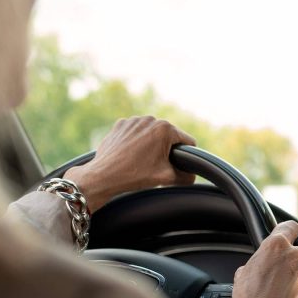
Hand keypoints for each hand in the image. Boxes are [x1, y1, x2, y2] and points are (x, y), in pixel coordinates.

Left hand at [63, 116, 195, 211]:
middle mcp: (150, 119)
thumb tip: (193, 176)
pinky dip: (136, 142)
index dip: (187, 155)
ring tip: (141, 161)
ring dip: (151, 145)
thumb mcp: (166, 178)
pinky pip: (136, 133)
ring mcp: (133, 120)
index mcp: (165, 129)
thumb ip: (186, 176)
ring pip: (152, 134)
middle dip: (166, 150)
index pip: (188, 141)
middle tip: (156, 166)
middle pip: (169, 137)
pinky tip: (130, 155)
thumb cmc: (135, 175)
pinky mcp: (121, 125)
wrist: (104, 175)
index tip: (179, 165)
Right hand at [232, 221, 297, 297]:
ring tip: (281, 292)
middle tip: (275, 277)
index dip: (287, 231)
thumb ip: (258, 261)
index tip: (286, 236)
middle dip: (287, 262)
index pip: (289, 226)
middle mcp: (296, 254)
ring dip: (296, 277)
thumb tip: (260, 265)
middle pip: (294, 252)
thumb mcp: (243, 274)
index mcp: (276, 245)